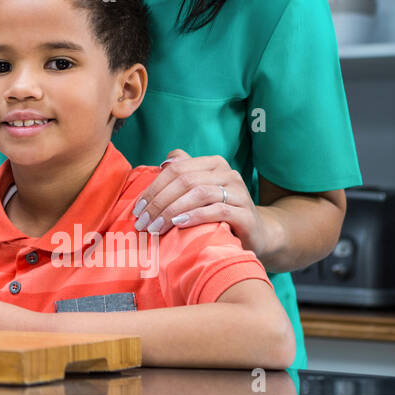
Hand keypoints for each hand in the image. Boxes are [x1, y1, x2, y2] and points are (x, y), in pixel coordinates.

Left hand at [133, 148, 272, 255]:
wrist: (257, 233)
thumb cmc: (220, 211)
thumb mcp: (200, 191)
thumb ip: (185, 173)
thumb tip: (164, 162)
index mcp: (213, 164)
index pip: (176, 169)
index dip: (154, 188)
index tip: (138, 208)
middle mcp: (227, 173)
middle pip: (185, 181)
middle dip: (159, 202)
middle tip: (143, 222)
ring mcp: (239, 192)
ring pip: (199, 193)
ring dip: (172, 210)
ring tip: (156, 226)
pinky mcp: (245, 213)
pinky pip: (217, 210)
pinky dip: (195, 216)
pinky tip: (179, 224)